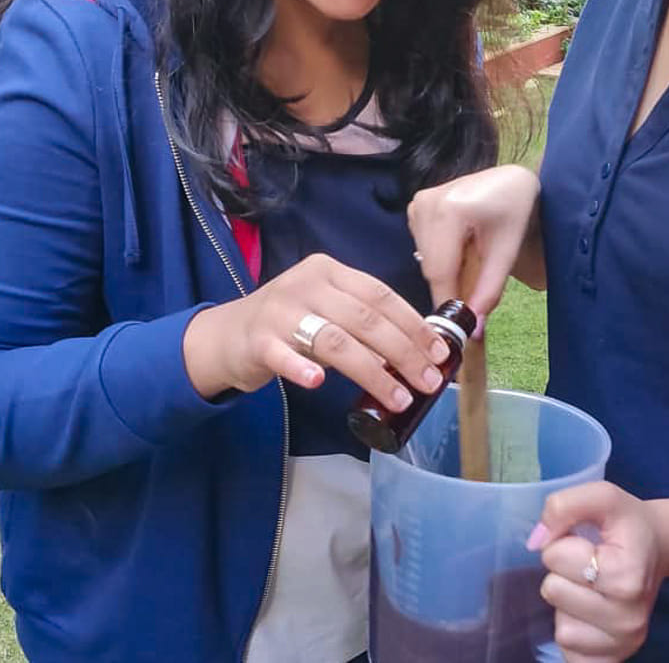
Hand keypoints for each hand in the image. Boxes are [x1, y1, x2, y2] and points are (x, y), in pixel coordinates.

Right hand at [182, 253, 448, 405]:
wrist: (228, 335)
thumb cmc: (290, 324)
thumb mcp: (328, 310)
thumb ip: (364, 322)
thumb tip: (419, 353)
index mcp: (331, 271)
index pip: (381, 296)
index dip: (414, 324)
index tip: (440, 353)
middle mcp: (307, 284)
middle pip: (365, 319)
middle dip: (404, 352)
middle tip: (429, 382)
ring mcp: (280, 310)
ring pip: (334, 340)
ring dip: (371, 372)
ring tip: (397, 397)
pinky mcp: (257, 339)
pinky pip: (282, 353)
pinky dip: (301, 367)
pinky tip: (318, 383)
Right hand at [406, 164, 541, 316]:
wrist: (509, 182)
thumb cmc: (515, 211)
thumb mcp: (507, 252)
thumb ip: (489, 290)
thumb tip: (474, 330)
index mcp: (450, 209)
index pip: (440, 270)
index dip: (447, 302)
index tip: (456, 332)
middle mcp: (426, 203)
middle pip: (430, 268)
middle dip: (449, 290)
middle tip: (470, 308)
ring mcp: (417, 204)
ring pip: (425, 262)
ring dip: (446, 274)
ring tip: (473, 266)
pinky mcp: (415, 207)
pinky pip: (423, 249)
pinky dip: (441, 259)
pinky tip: (461, 251)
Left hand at [527, 483, 668, 662]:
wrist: (658, 548)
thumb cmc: (627, 522)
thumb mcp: (601, 495)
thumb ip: (564, 505)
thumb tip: (537, 540)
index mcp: (627, 576)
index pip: (556, 558)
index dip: (563, 542)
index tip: (587, 541)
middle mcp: (630, 618)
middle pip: (553, 592)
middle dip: (561, 573)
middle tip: (587, 563)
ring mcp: (623, 644)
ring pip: (561, 628)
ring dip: (566, 604)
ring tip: (590, 588)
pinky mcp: (612, 661)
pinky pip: (569, 653)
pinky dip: (573, 631)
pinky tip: (589, 614)